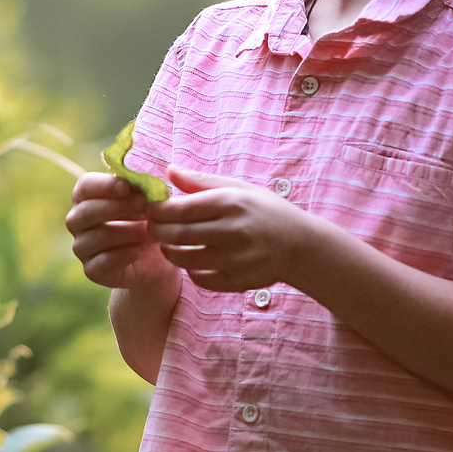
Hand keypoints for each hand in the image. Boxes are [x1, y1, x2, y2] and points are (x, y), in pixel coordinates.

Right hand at [66, 173, 180, 293]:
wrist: (153, 258)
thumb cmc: (146, 221)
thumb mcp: (145, 202)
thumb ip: (140, 189)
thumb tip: (144, 181)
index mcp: (85, 197)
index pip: (86, 186)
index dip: (105, 185)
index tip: (128, 187)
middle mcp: (77, 220)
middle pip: (88, 211)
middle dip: (118, 207)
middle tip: (144, 206)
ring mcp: (81, 247)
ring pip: (97, 236)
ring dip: (127, 232)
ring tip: (149, 231)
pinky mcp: (91, 270)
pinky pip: (104, 261)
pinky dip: (124, 254)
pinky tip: (140, 250)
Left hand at [143, 168, 331, 293]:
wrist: (301, 246)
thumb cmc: (266, 211)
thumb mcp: (238, 188)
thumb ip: (201, 181)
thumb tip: (169, 170)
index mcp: (229, 203)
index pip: (177, 209)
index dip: (156, 210)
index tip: (151, 209)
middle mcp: (231, 231)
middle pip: (175, 234)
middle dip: (157, 231)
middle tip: (153, 227)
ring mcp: (233, 259)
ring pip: (183, 259)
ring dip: (169, 250)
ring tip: (168, 242)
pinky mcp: (236, 281)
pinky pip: (199, 278)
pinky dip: (190, 270)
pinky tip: (192, 260)